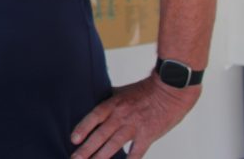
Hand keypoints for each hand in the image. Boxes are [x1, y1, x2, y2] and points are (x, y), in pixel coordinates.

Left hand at [70, 73, 200, 157]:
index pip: (95, 116)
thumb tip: (91, 102)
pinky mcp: (148, 136)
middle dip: (87, 148)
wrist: (169, 91)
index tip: (73, 139)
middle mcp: (121, 116)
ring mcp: (135, 127)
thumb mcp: (121, 92)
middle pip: (101, 134)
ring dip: (101, 157)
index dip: (83, 127)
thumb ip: (108, 100)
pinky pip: (136, 152)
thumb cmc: (145, 91)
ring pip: (115, 144)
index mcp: (114, 104)